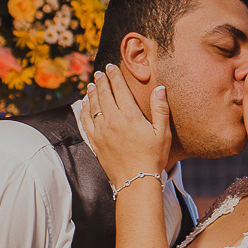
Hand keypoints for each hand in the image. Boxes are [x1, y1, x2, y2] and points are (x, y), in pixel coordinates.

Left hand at [80, 64, 170, 186]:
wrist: (135, 180)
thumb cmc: (152, 157)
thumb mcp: (163, 133)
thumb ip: (161, 109)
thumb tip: (160, 88)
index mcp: (129, 115)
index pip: (119, 89)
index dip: (114, 76)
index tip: (111, 66)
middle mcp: (112, 120)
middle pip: (104, 94)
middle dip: (102, 81)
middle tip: (100, 72)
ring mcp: (101, 131)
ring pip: (93, 106)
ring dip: (92, 93)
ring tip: (92, 84)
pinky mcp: (95, 141)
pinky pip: (86, 121)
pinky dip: (84, 110)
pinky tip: (85, 104)